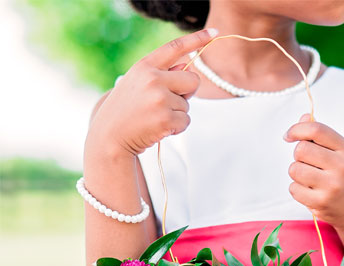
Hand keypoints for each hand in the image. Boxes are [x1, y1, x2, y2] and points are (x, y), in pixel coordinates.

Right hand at [87, 28, 215, 157]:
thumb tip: (187, 67)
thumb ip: (162, 74)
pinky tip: (159, 128)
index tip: (214, 32)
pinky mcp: (166, 119)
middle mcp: (152, 78)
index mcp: (144, 66)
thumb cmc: (126, 110)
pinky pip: (186, 121)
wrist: (110, 137)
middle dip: (187, 93)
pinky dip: (177, 127)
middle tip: (167, 102)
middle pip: (193, 80)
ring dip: (177, 113)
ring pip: (188, 104)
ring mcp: (159, 99)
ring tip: (155, 117)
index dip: (196, 39)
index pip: (174, 48)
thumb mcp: (138, 84)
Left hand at [283, 115, 343, 228]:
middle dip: (298, 156)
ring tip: (311, 180)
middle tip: (308, 165)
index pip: (316, 129)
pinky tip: (311, 193)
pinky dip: (298, 190)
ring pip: (294, 169)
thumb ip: (320, 136)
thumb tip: (303, 117)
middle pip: (301, 150)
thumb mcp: (339, 154)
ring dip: (297, 174)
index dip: (297, 129)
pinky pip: (294, 188)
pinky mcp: (322, 203)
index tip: (289, 136)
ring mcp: (332, 186)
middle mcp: (342, 166)